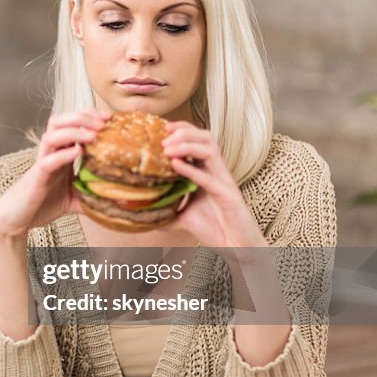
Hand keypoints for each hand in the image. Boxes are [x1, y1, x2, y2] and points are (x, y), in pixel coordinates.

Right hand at [0, 109, 110, 238]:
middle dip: (83, 117)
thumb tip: (119, 200)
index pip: (72, 124)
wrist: (18, 219)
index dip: (89, 116)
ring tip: (93, 134)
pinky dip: (63, 154)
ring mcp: (42, 163)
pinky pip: (48, 161)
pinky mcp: (36, 177)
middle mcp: (50, 153)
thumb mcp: (74, 199)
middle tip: (104, 121)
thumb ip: (92, 196)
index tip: (110, 118)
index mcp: (60, 153)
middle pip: (61, 122)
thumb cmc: (42, 204)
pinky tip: (77, 152)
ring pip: (52, 136)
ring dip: (73, 131)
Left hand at [161, 121, 265, 249]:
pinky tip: (176, 164)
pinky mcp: (229, 196)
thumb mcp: (182, 217)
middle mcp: (217, 172)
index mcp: (208, 171)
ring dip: (187, 145)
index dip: (182, 130)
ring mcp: (224, 181)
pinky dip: (192, 169)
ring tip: (167, 149)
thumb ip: (166, 211)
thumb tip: (141, 212)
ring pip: (210, 150)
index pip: (198, 140)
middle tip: (163, 138)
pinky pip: (210, 178)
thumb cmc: (214, 229)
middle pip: (205, 138)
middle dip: (184, 133)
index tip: (162, 128)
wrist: (235, 247)